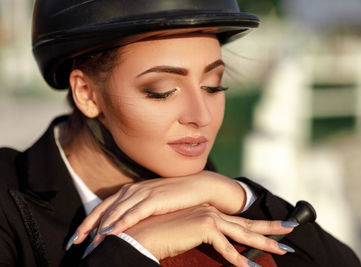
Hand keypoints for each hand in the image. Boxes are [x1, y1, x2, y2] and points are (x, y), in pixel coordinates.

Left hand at [71, 171, 245, 244]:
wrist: (200, 187)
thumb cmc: (178, 197)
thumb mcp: (155, 203)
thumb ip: (139, 210)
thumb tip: (127, 226)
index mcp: (132, 190)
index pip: (104, 205)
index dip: (88, 221)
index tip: (77, 237)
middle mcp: (134, 189)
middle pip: (104, 208)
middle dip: (87, 226)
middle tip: (73, 242)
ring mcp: (144, 192)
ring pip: (115, 211)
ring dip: (101, 227)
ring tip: (89, 243)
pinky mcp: (155, 198)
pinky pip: (133, 212)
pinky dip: (120, 222)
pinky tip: (111, 233)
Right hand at [124, 205, 293, 266]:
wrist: (142, 233)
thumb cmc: (161, 235)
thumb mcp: (186, 235)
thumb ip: (202, 237)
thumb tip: (216, 244)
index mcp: (208, 212)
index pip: (239, 220)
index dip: (259, 224)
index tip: (276, 226)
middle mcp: (212, 212)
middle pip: (247, 224)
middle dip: (271, 228)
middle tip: (291, 229)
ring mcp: (209, 218)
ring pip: (243, 233)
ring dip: (265, 242)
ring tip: (283, 249)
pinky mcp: (204, 228)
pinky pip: (226, 249)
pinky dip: (239, 260)